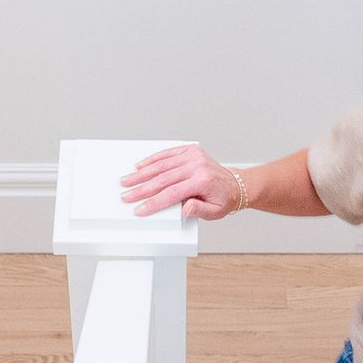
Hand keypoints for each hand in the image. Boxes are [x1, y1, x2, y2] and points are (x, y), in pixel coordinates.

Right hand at [121, 143, 241, 219]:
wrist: (235, 185)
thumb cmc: (223, 199)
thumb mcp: (215, 212)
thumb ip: (198, 211)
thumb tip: (184, 208)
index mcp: (202, 181)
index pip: (172, 194)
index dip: (153, 202)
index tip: (140, 209)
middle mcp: (197, 166)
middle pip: (163, 178)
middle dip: (142, 188)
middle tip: (127, 195)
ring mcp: (193, 156)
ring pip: (162, 165)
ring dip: (142, 173)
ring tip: (128, 180)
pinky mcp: (191, 150)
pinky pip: (168, 154)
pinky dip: (152, 160)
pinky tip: (140, 166)